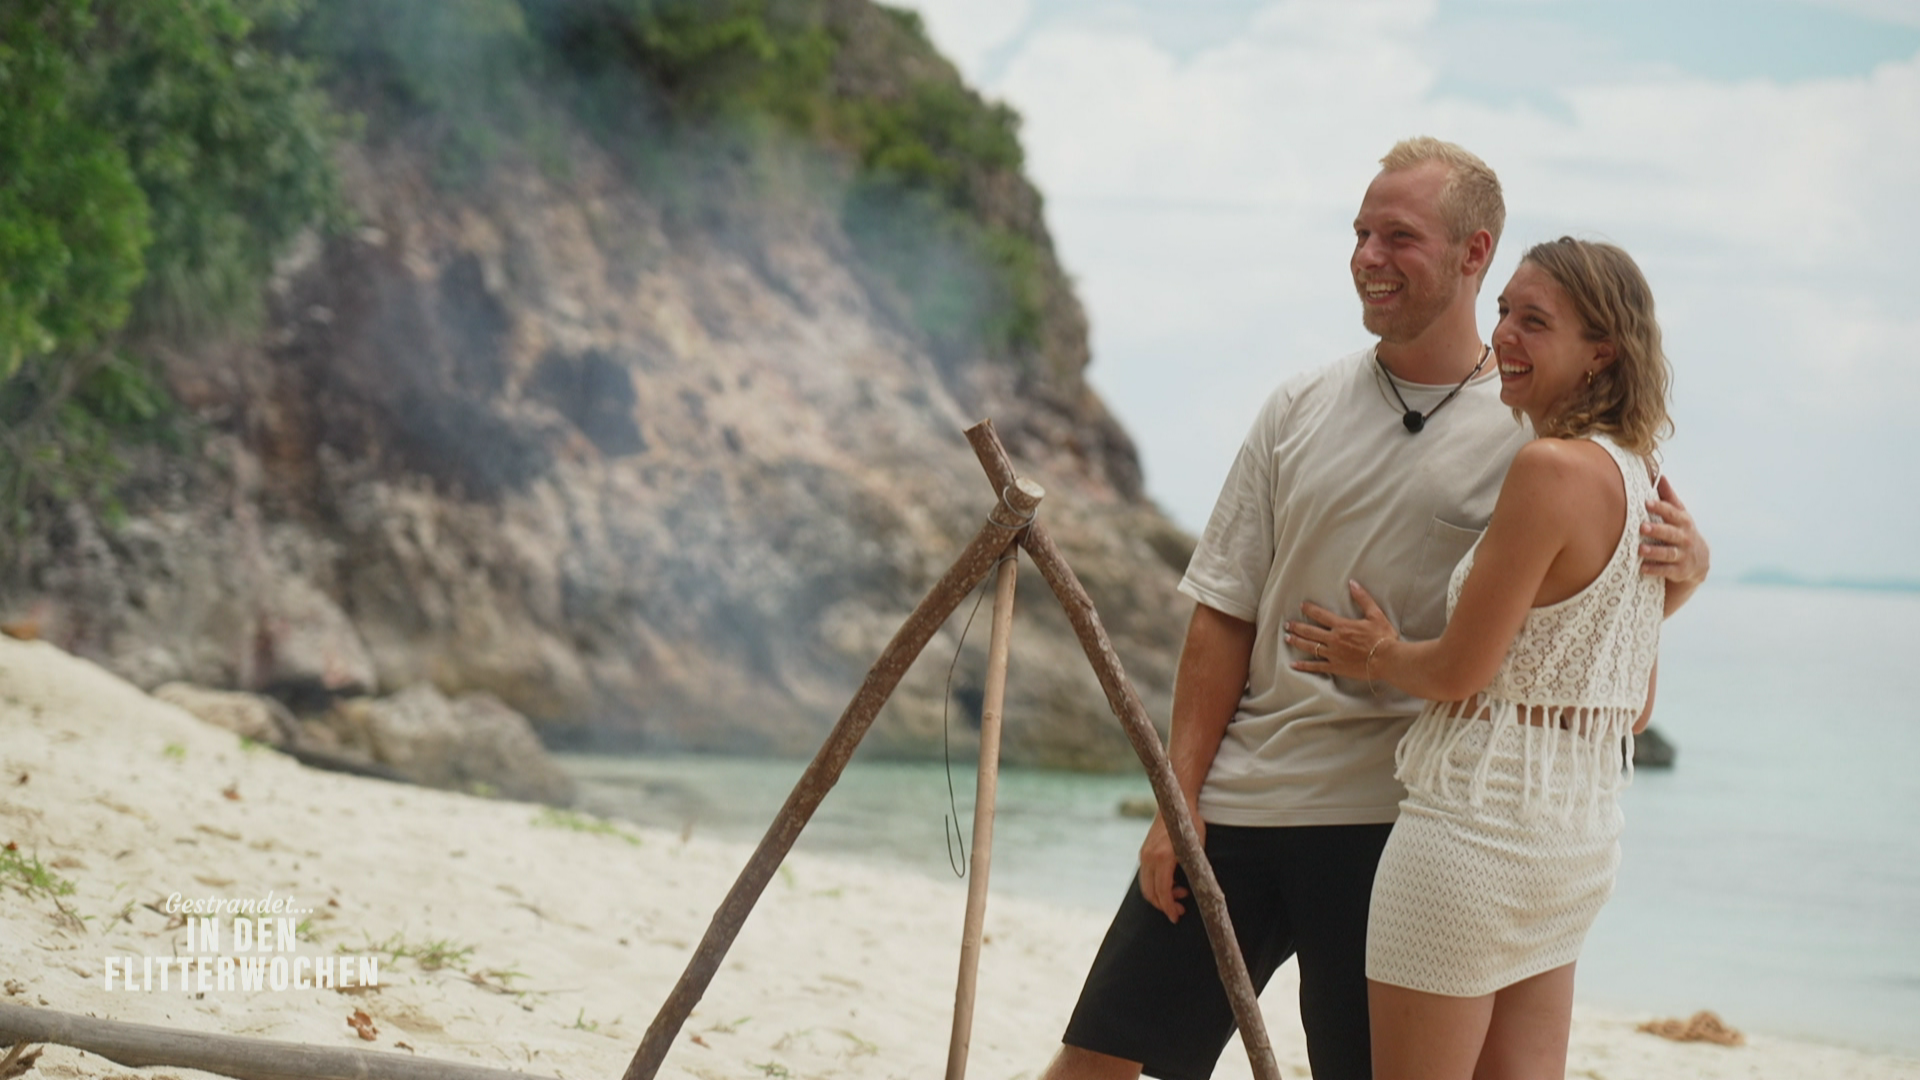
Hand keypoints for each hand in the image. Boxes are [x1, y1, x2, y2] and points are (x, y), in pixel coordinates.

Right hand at [1138, 808, 1201, 922]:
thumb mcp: (1197, 849)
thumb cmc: (1191, 825)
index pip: (1162, 891)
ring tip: (1180, 894)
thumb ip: (1193, 870)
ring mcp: (1144, 854)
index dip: (1169, 908)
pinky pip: (1146, 876)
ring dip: (1160, 896)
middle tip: (1180, 910)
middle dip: (1164, 905)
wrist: (1176, 804)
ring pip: (1146, 886)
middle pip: (1150, 892)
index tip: (1176, 917)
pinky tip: (1172, 883)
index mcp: (1163, 858)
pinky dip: (1156, 885)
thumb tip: (1196, 892)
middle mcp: (1149, 857)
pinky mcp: (1144, 852)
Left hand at [1286, 580, 1398, 680]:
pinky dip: (1304, 666)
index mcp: (1342, 626)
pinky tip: (1293, 664)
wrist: (1387, 659)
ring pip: (1310, 647)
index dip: (1310, 610)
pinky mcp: (1335, 667)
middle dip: (1297, 627)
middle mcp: (1334, 639)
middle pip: (1310, 631)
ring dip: (1297, 642)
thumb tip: (1353, 583)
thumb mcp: (1375, 614)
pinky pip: (1316, 666)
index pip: (1320, 615)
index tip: (1302, 606)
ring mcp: (1333, 654)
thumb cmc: (1383, 637)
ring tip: (1287, 638)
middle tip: (1287, 625)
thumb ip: (1363, 598)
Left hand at [1640, 475, 1708, 584]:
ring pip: (1669, 553)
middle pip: (1671, 533)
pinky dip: (1655, 569)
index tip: (1647, 503)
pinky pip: (1667, 571)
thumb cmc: (1682, 531)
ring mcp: (1683, 555)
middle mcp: (1685, 538)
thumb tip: (1660, 475)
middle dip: (1657, 530)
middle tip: (1642, 527)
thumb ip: (1668, 497)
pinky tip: (1642, 568)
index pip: (1672, 513)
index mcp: (1683, 522)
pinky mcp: (1680, 571)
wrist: (1699, 561)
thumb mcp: (1679, 514)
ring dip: (1655, 551)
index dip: (1660, 507)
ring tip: (1640, 549)